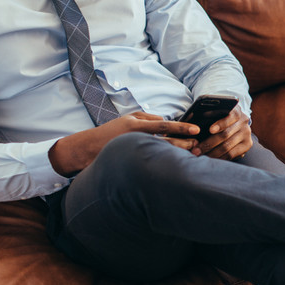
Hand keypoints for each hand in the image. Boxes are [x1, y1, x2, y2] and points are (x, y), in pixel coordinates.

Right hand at [49, 111, 199, 176]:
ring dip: (177, 154)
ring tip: (191, 156)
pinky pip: (151, 162)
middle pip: (166, 141)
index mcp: (137, 125)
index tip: (196, 130)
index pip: (164, 125)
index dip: (182, 128)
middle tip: (198, 145)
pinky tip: (174, 165)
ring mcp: (134, 150)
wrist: (86, 148)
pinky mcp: (130, 162)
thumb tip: (164, 121)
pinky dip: (164, 163)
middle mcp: (137, 137)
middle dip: (184, 144)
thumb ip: (147, 119)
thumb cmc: (109, 132)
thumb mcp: (127, 119)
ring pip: (161, 152)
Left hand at [197, 106, 252, 160]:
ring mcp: (246, 133)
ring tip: (199, 155)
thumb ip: (206, 115)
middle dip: (208, 143)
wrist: (233, 124)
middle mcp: (244, 121)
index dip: (221, 123)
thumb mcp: (215, 113)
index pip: (231, 116)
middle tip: (195, 150)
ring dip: (211, 153)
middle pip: (226, 134)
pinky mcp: (247, 145)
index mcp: (236, 110)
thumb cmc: (217, 118)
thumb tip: (190, 118)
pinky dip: (219, 158)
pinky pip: (232, 154)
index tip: (210, 130)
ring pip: (227, 146)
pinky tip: (209, 159)